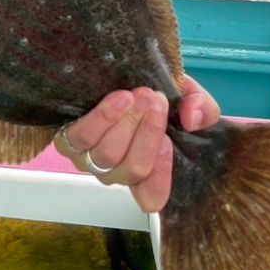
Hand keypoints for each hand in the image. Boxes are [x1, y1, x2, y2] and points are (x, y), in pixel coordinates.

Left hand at [53, 77, 219, 213]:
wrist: (116, 72)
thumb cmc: (152, 94)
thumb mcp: (188, 98)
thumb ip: (202, 108)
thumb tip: (193, 119)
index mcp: (146, 171)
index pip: (152, 198)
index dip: (161, 176)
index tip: (170, 141)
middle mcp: (116, 172)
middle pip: (133, 169)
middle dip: (148, 134)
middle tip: (157, 101)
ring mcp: (89, 159)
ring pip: (108, 154)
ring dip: (127, 123)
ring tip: (141, 95)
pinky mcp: (67, 141)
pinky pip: (82, 138)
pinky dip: (103, 118)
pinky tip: (119, 99)